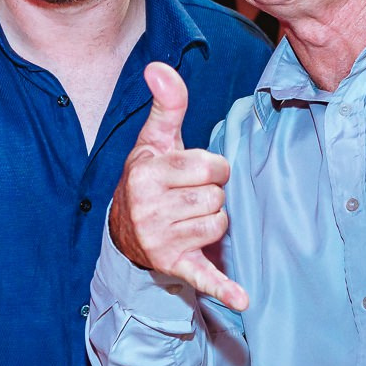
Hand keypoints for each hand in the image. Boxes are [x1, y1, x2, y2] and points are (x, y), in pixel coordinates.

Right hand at [109, 62, 249, 310]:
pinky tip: (241, 298)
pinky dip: (223, 289)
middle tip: (187, 196)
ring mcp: (160, 240)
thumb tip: (159, 67)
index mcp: (147, 173)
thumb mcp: (155, 139)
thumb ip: (166, 102)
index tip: (192, 172)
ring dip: (211, 221)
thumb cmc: (149, 176)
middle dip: (210, 194)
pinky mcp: (174, 266)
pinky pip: (204, 278)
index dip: (210, 167)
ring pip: (219, 225)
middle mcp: (149, 208)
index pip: (211, 166)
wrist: (124, 227)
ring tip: (187, 217)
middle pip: (218, 196)